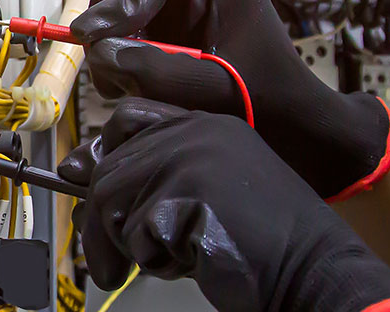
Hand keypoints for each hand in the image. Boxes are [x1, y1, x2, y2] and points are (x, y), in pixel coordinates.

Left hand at [59, 98, 389, 311]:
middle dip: (104, 221)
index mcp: (207, 123)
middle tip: (116, 264)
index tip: (89, 192)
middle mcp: (198, 130)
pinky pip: (135, 231)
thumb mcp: (203, 195)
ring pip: (111, 199)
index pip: (127, 119)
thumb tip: (74, 171)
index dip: (102, 157)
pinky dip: (154, 260)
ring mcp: (193, 156)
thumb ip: (152, 178)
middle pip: (108, 166)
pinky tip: (193, 262)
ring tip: (171, 259)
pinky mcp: (189, 191)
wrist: (315, 271)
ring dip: (129, 243)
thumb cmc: (263, 243)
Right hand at [70, 0, 389, 201]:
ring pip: (128, 9)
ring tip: (118, 83)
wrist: (298, 129)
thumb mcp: (212, 88)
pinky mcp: (179, 32)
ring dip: (114, 43)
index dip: (115, 0)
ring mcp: (190, 8)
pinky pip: (136, 33)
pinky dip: (125, 58)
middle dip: (111, 22)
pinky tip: (130, 85)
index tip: (90, 36)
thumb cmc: (269, 105)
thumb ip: (155, 69)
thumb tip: (101, 52)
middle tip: (105, 66)